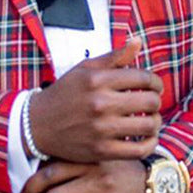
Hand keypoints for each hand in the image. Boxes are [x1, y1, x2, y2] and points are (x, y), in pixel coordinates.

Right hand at [27, 37, 162, 162]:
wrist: (37, 125)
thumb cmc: (65, 94)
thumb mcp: (85, 69)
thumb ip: (114, 57)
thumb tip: (137, 41)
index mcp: (97, 80)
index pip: (143, 78)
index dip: (155, 82)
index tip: (154, 87)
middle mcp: (100, 103)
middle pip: (150, 101)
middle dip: (156, 101)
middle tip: (152, 103)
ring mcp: (101, 128)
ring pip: (148, 125)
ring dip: (156, 122)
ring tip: (151, 120)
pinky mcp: (101, 150)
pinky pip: (139, 150)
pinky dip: (150, 144)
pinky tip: (147, 138)